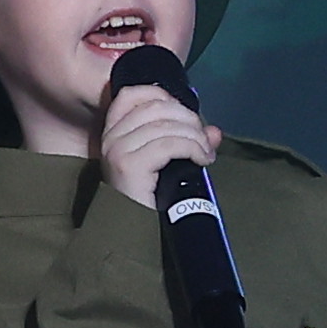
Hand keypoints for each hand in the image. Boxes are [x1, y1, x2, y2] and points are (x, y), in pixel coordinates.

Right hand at [95, 77, 223, 202]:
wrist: (132, 233)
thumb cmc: (148, 199)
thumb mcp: (167, 164)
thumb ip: (188, 143)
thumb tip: (215, 132)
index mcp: (113, 132)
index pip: (132, 94)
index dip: (163, 95)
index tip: (185, 114)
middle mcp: (111, 137)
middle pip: (156, 106)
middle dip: (188, 119)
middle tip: (204, 140)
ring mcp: (118, 150)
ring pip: (167, 125)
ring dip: (195, 137)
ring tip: (205, 154)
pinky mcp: (129, 164)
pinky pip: (170, 144)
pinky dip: (193, 148)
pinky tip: (202, 160)